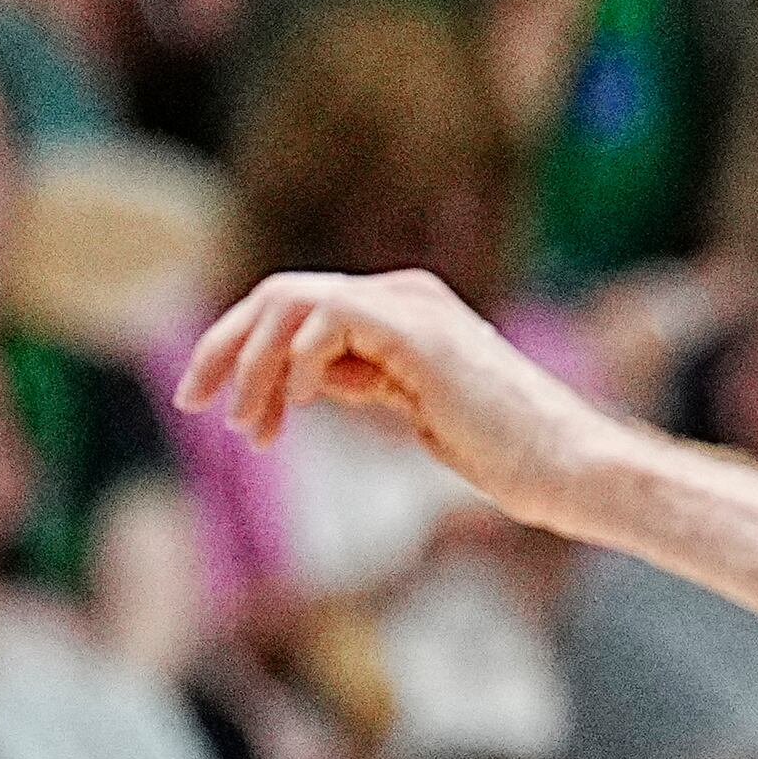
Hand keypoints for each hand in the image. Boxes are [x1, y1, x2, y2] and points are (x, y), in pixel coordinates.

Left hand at [181, 269, 620, 535]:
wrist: (563, 464)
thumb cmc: (502, 448)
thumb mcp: (409, 407)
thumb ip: (360, 379)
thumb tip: (299, 377)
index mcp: (402, 310)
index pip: (295, 308)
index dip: (238, 349)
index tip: (209, 404)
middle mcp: (405, 294)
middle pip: (279, 294)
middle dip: (225, 346)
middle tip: (194, 402)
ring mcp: (413, 305)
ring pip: (291, 302)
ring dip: (252, 362)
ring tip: (248, 424)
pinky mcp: (418, 328)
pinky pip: (327, 318)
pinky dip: (296, 361)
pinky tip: (296, 407)